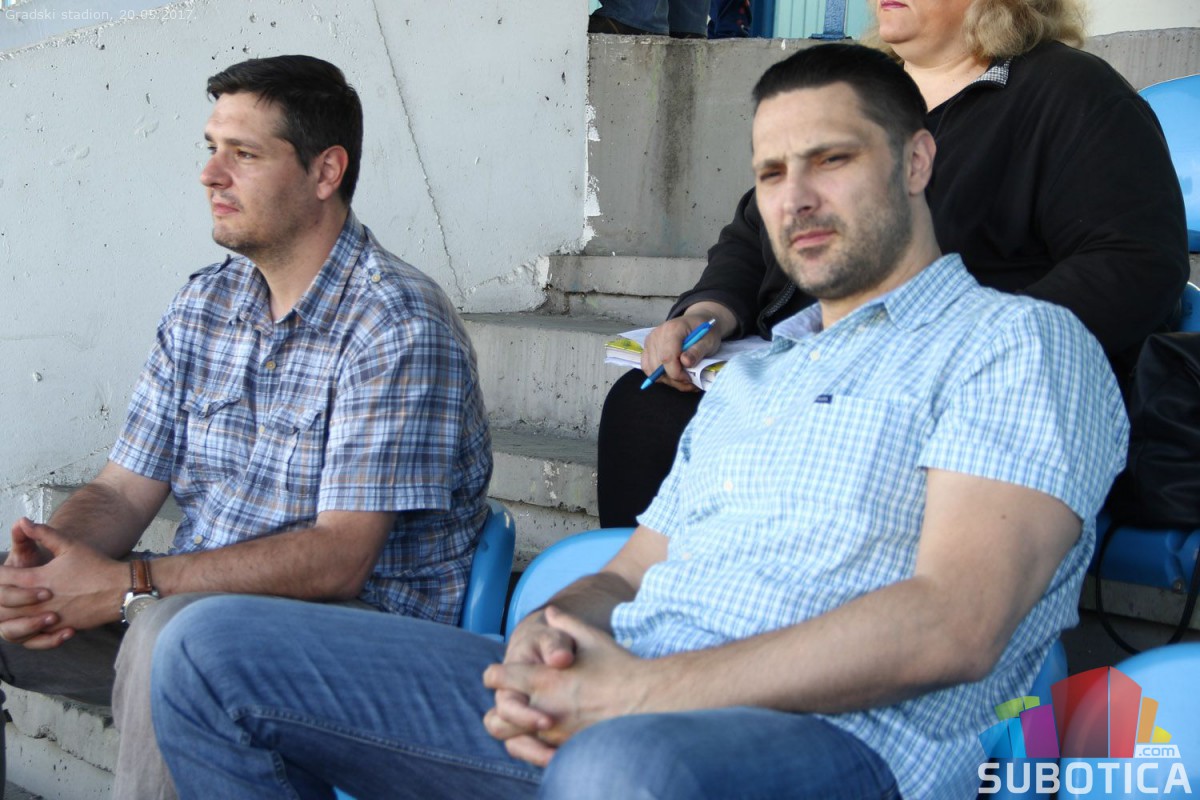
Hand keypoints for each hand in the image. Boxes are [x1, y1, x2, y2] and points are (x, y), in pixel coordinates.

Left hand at [0, 519, 125, 647]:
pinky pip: (31, 637)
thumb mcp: (70, 545)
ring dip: (7, 617)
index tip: (1, 571)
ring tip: (10, 609)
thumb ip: (44, 534)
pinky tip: (27, 622)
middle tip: (2, 590)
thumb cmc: (96, 566)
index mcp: (38, 578)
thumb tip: (23, 521)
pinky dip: (24, 630)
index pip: (2, 578)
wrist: (121, 590)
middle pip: (2, 604)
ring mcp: (48, 618)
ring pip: (13, 624)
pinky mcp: (58, 629)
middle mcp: (39, 601)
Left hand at [483, 607, 649, 765]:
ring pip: (514, 737)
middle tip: (515, 699)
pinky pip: (538, 753)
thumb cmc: (620, 667)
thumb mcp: (592, 638)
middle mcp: (543, 706)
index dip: (496, 675)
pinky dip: (538, 745)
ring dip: (518, 727)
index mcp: (544, 678)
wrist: (647, 699)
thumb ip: (566, 623)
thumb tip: (551, 611)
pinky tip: (551, 732)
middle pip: (498, 713)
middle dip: (504, 706)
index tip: (505, 675)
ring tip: (532, 716)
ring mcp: (554, 732)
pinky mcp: (567, 748)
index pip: (497, 677)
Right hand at [641, 314, 722, 391]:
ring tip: (683, 378)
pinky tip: (673, 375)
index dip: (677, 373)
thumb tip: (685, 362)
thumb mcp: (709, 341)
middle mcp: (657, 334)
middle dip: (674, 379)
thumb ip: (697, 352)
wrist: (697, 322)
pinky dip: (660, 376)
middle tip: (690, 381)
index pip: (667, 358)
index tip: (689, 378)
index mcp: (673, 330)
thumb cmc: (705, 331)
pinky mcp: (647, 347)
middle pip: (657, 366)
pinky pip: (647, 367)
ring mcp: (650, 340)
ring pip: (651, 370)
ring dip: (668, 380)